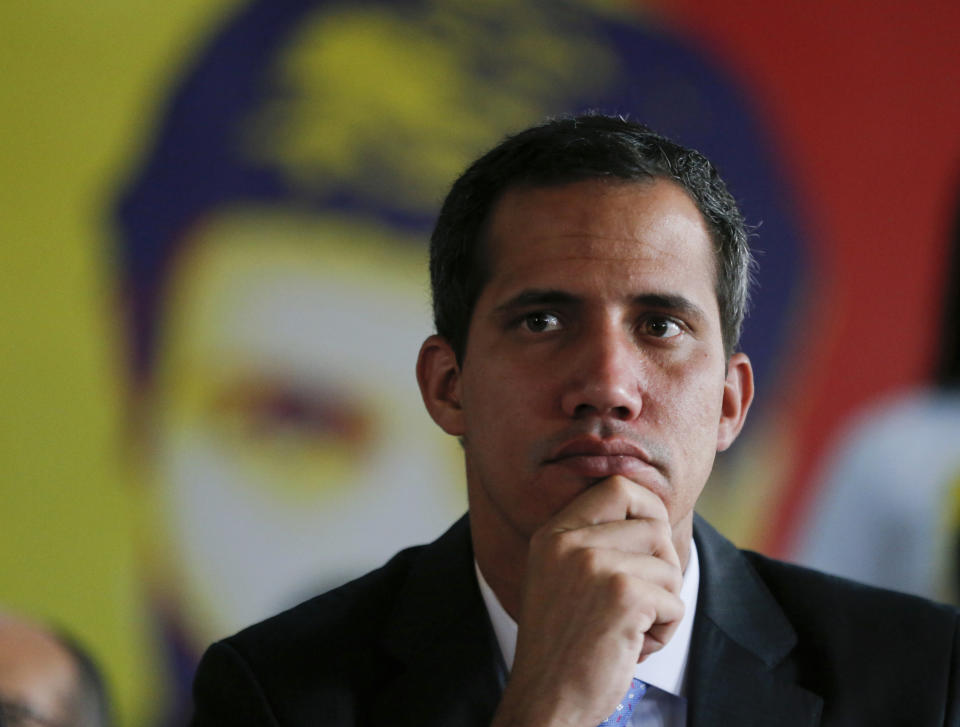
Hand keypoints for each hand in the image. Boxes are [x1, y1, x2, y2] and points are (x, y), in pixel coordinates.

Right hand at [490, 476, 683, 726]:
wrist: (545, 699)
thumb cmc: (563, 644)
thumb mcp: (560, 576)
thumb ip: (592, 541)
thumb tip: (654, 514)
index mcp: (553, 533)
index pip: (617, 486)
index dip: (648, 508)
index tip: (651, 542)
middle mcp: (570, 542)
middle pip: (653, 524)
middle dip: (662, 562)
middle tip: (644, 597)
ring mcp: (595, 565)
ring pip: (668, 565)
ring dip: (663, 603)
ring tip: (630, 628)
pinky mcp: (623, 595)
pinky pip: (674, 601)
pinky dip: (665, 630)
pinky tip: (633, 645)